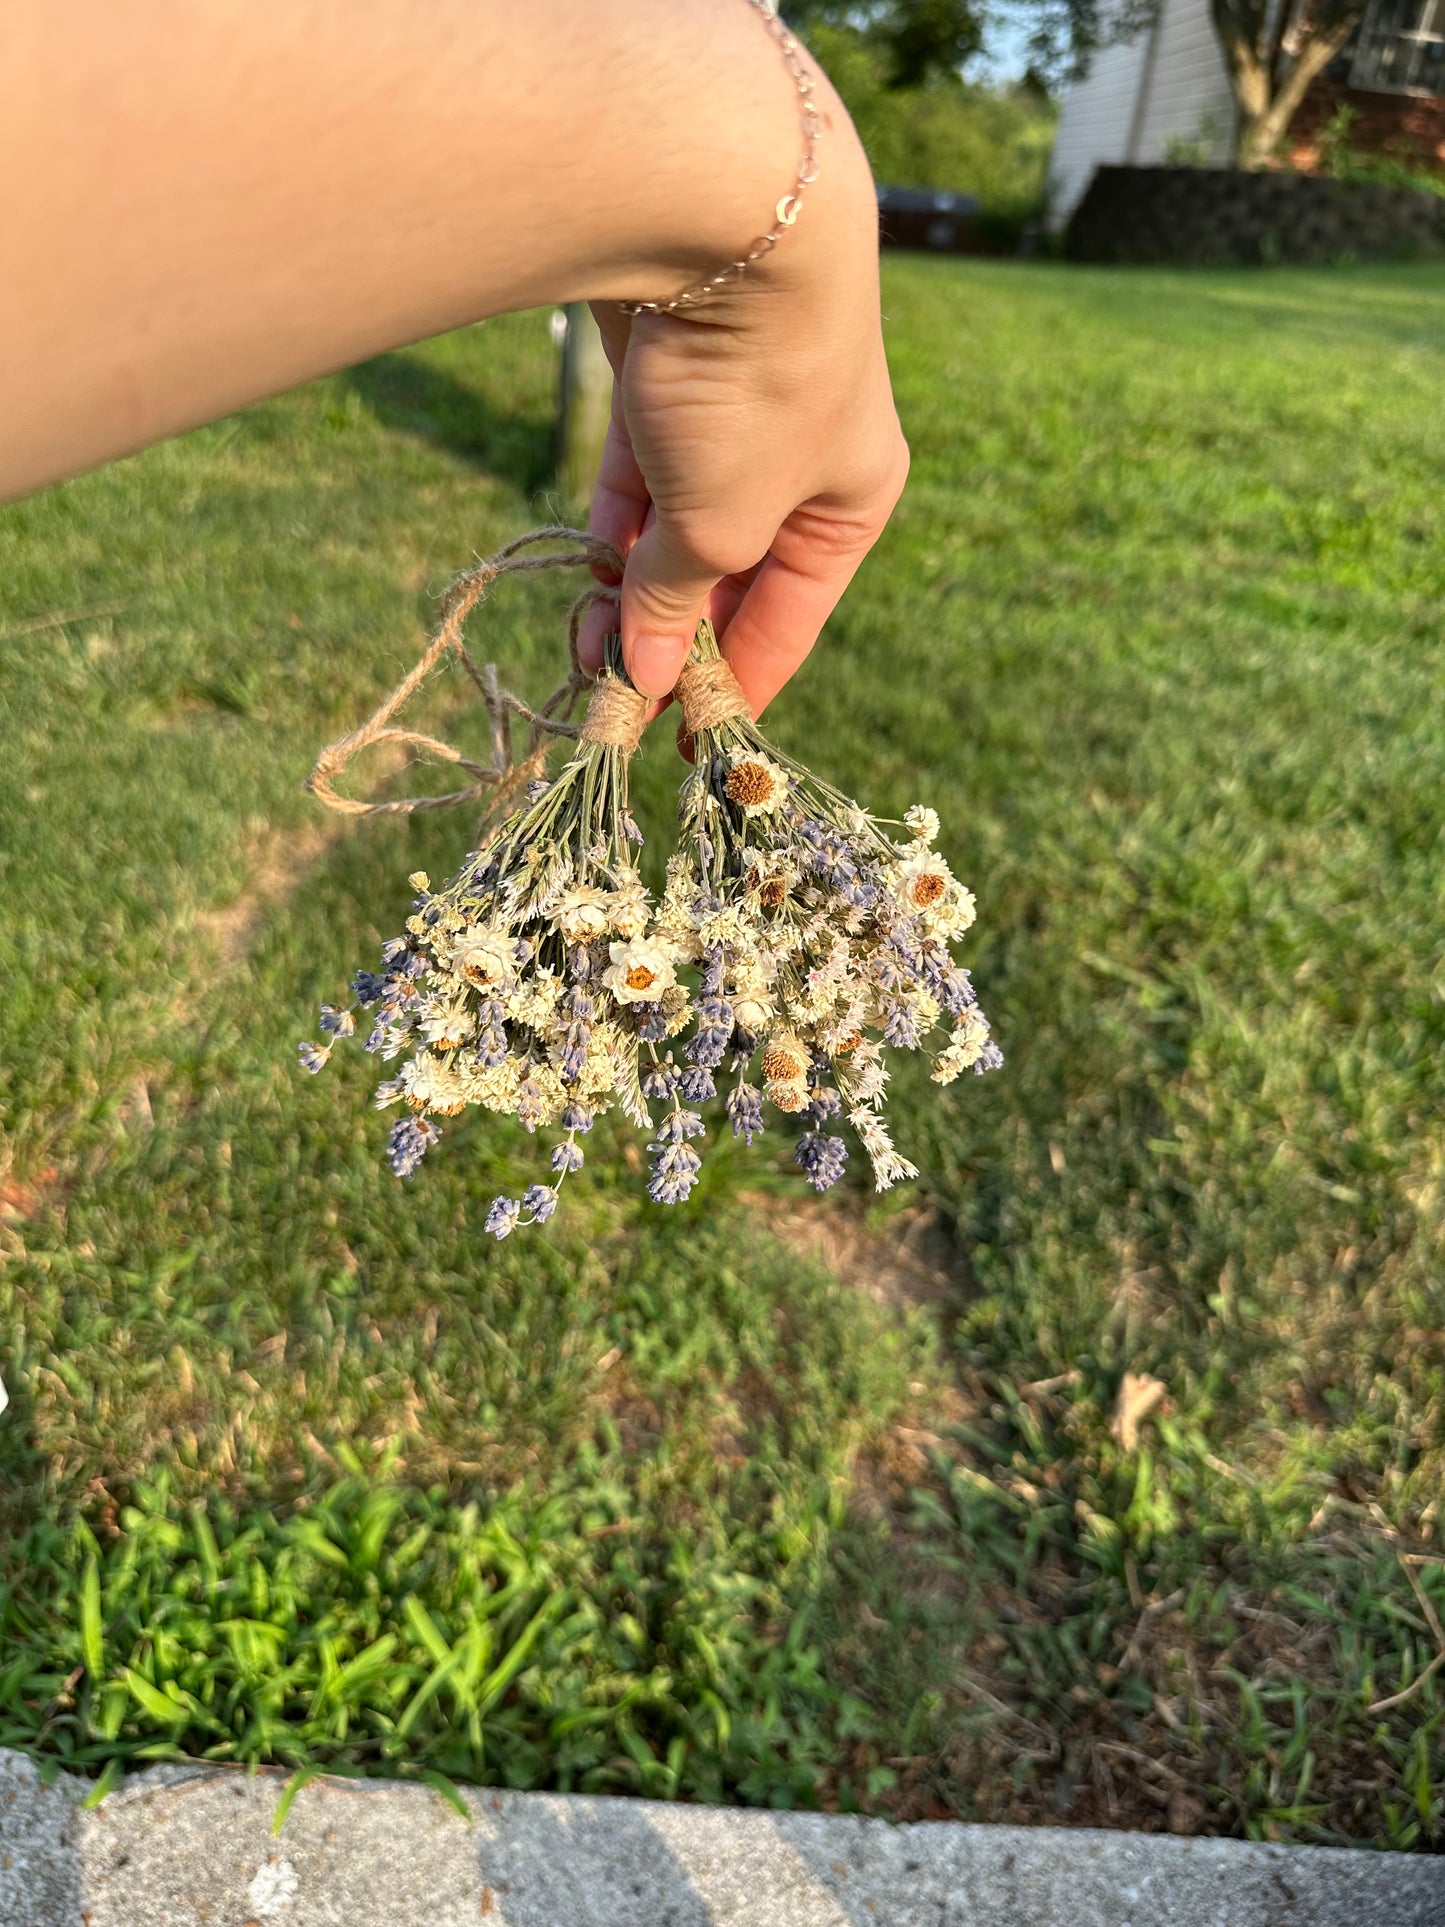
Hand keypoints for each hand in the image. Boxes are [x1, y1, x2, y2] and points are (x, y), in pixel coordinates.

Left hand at [576, 113, 908, 729]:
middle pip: (726, 574)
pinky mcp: (664, 374)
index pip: (789, 620)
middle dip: (666, 636)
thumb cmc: (756, 387)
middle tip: (609, 695)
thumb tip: (639, 675)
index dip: (732, 687)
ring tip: (582, 647)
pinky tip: (584, 575)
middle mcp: (799, 459)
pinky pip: (638, 474)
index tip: (681, 746)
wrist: (716, 207)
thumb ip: (674, 600)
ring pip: (674, 525)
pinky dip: (613, 525)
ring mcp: (729, 413)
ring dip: (629, 588)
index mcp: (849, 501)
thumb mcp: (722, 522)